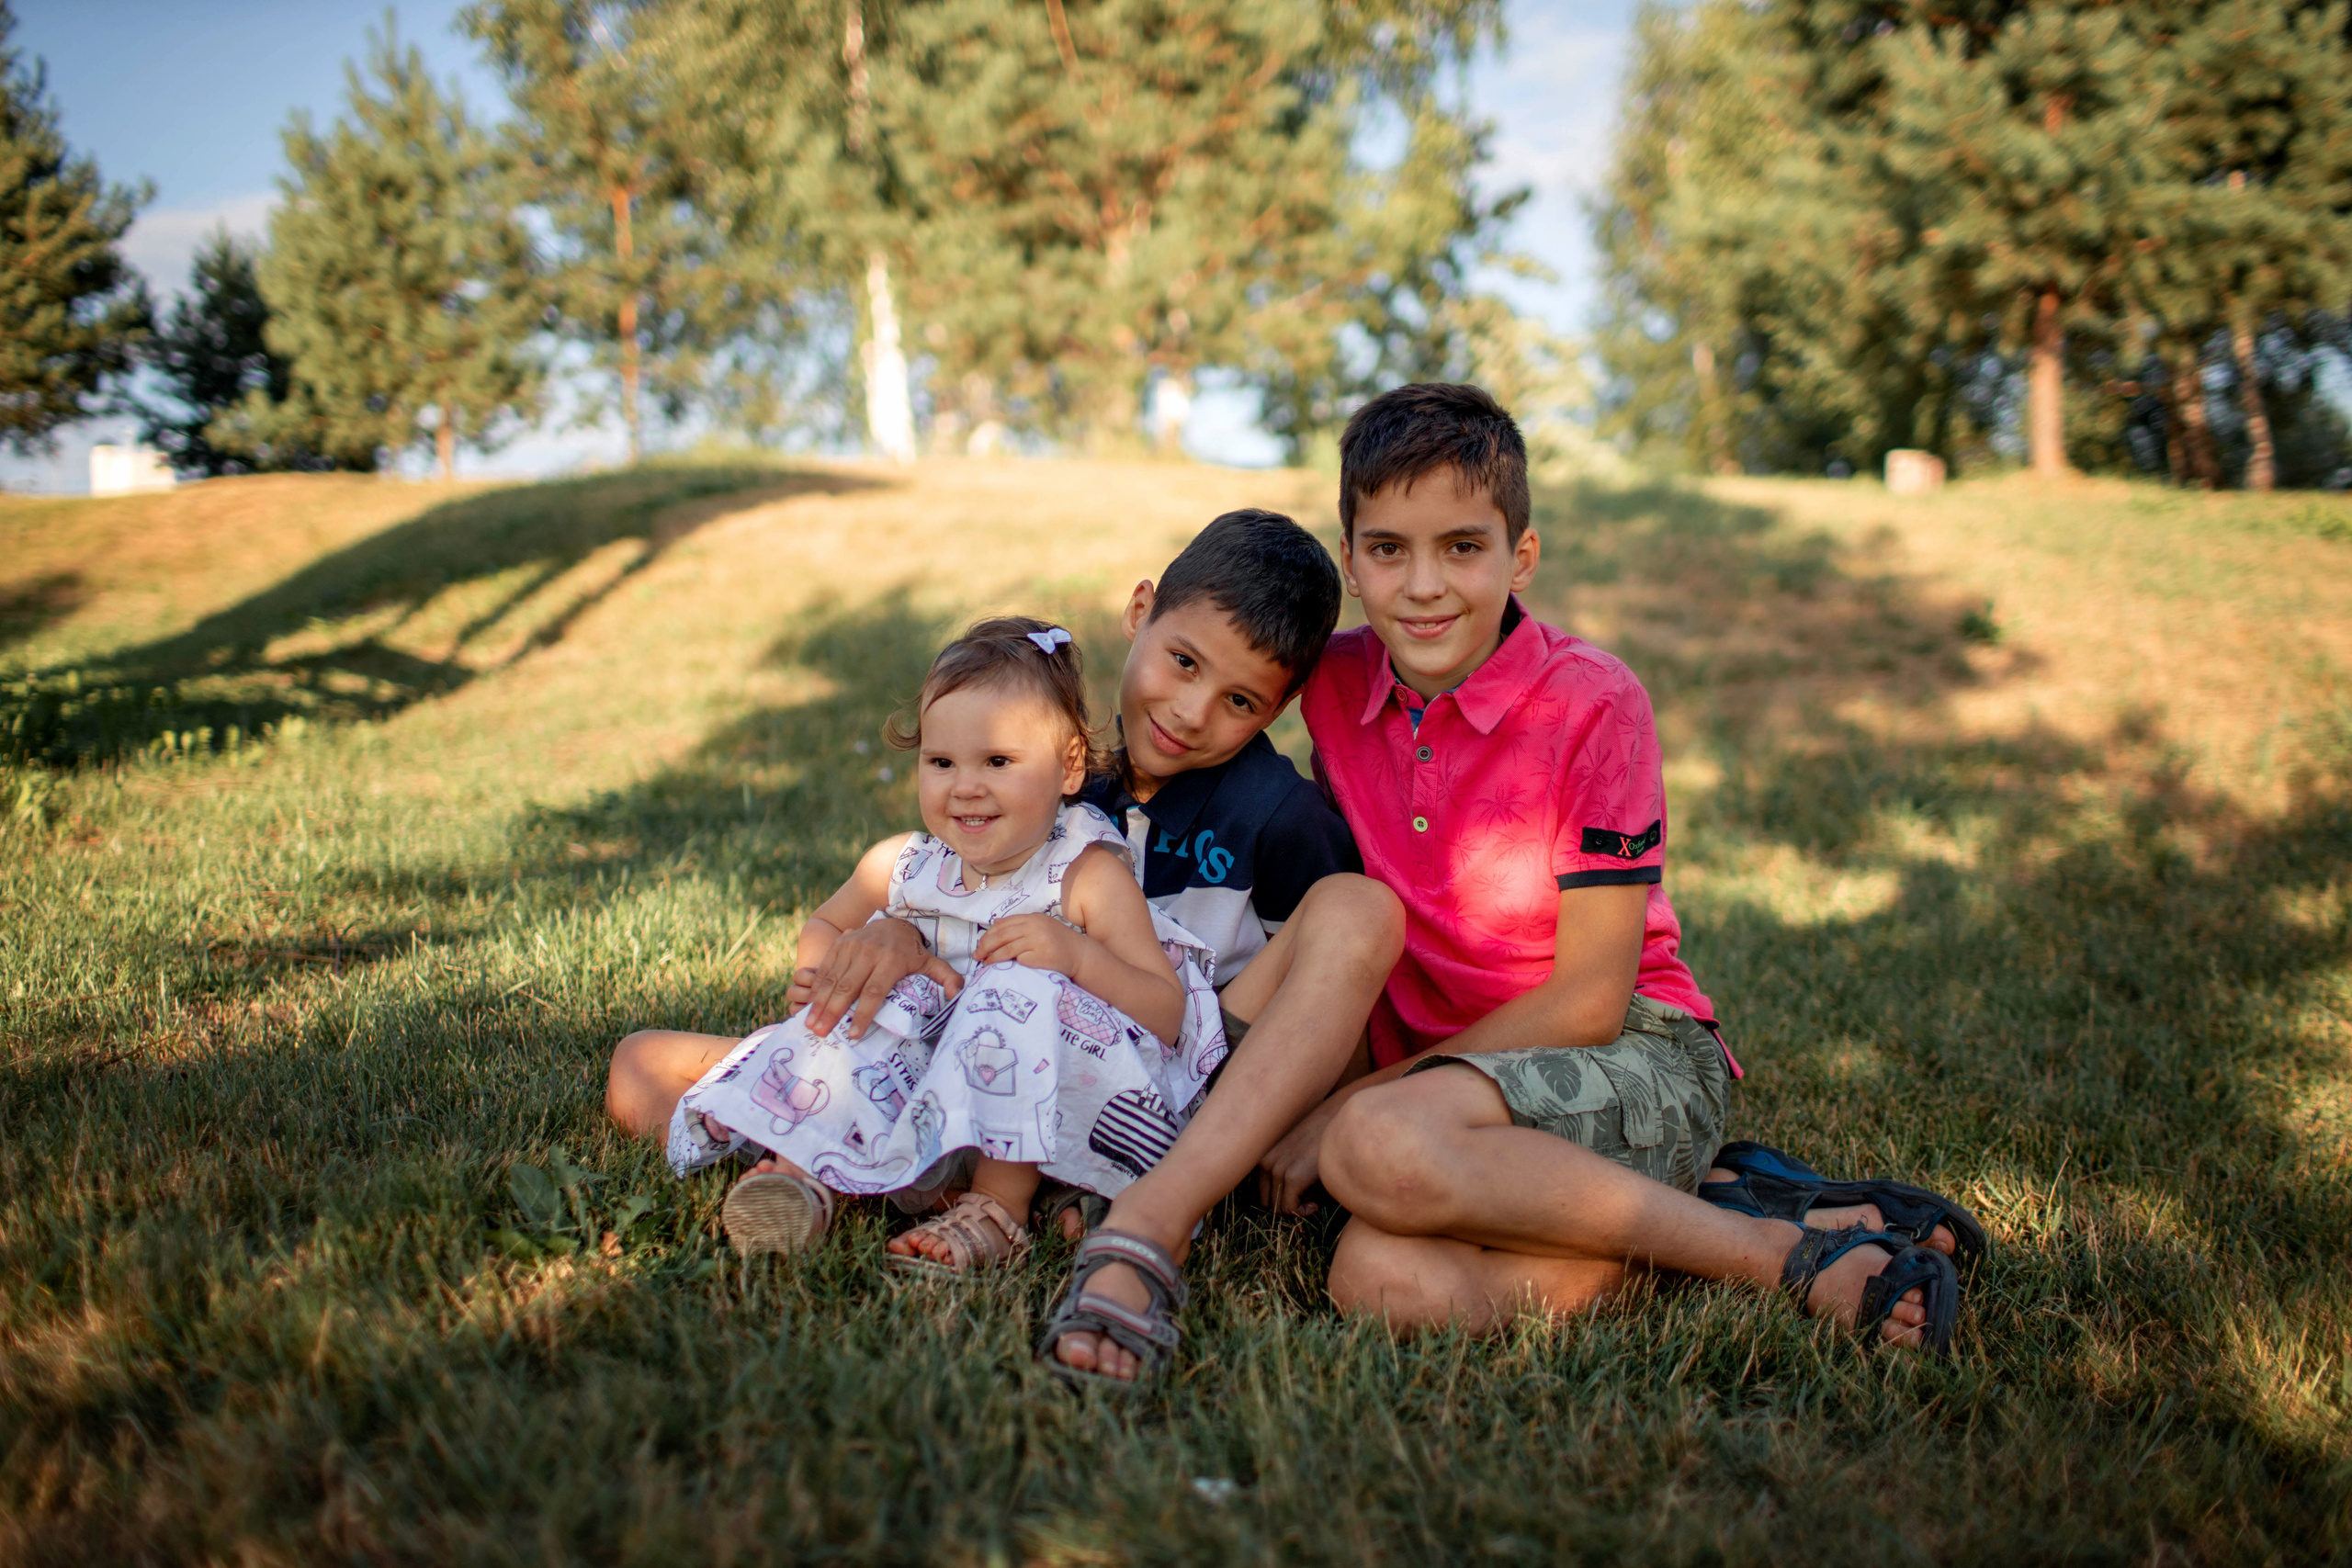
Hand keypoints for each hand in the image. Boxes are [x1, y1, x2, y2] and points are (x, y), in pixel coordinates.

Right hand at [794, 918, 960, 1038]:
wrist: (893, 922)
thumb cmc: (912, 952)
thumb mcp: (931, 963)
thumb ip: (945, 977)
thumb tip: (956, 994)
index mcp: (892, 960)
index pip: (874, 991)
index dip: (863, 1014)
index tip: (854, 1034)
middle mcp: (869, 952)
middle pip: (848, 987)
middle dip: (834, 1012)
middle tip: (822, 1033)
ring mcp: (852, 946)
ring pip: (833, 979)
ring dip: (819, 1003)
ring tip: (811, 1025)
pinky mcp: (840, 944)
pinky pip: (825, 969)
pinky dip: (816, 988)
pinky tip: (809, 1007)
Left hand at [973, 913, 1086, 977]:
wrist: (1080, 954)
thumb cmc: (1059, 942)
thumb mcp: (1040, 926)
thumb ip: (1019, 924)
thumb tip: (995, 923)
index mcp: (1032, 918)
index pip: (1003, 924)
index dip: (988, 935)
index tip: (980, 944)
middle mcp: (1034, 927)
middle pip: (1001, 935)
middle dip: (985, 946)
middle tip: (977, 956)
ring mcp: (1038, 941)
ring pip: (1007, 949)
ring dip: (992, 958)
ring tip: (985, 964)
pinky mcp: (1040, 956)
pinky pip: (1019, 960)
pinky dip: (1009, 964)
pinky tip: (1001, 969)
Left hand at [1257, 1093, 1346, 1215]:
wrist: (1340, 1123)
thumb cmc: (1321, 1140)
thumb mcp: (1296, 1155)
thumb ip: (1285, 1176)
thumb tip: (1284, 1208)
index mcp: (1263, 1156)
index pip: (1262, 1192)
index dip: (1281, 1201)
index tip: (1299, 1197)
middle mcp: (1265, 1161)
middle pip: (1267, 1202)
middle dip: (1287, 1206)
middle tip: (1307, 1201)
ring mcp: (1278, 1169)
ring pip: (1277, 1208)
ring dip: (1296, 1208)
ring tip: (1313, 1199)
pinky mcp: (1293, 1177)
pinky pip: (1290, 1209)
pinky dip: (1303, 1212)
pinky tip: (1316, 1204)